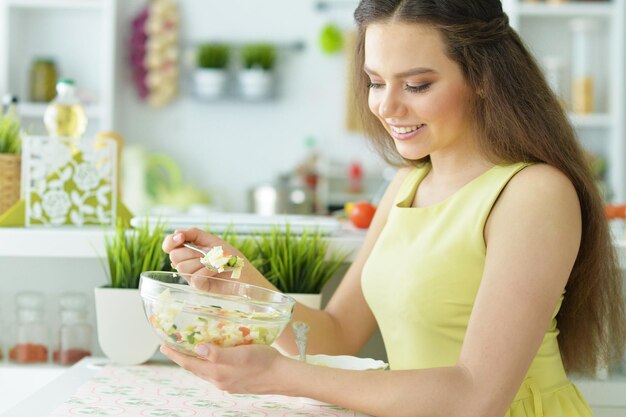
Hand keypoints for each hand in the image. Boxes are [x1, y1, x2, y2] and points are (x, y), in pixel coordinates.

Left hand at [160, 343, 284, 394]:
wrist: (282, 376)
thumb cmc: (263, 361)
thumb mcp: (240, 353)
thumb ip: (217, 353)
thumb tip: (197, 348)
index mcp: (217, 373)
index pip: (189, 364)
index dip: (175, 354)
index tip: (163, 345)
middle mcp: (219, 381)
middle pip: (195, 369)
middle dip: (183, 357)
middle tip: (174, 345)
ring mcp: (228, 383)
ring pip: (206, 371)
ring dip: (196, 360)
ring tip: (191, 348)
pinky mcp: (237, 382)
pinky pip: (217, 372)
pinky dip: (210, 363)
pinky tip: (215, 355)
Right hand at [162, 227, 246, 289]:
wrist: (244, 272)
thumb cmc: (229, 256)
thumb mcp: (212, 240)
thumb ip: (194, 234)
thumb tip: (176, 232)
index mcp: (188, 250)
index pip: (169, 245)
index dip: (170, 242)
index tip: (180, 238)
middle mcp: (187, 263)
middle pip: (174, 256)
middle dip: (192, 252)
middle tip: (207, 253)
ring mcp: (191, 275)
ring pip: (182, 268)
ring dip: (202, 262)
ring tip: (215, 263)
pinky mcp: (199, 286)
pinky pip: (194, 278)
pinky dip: (207, 271)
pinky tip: (216, 271)